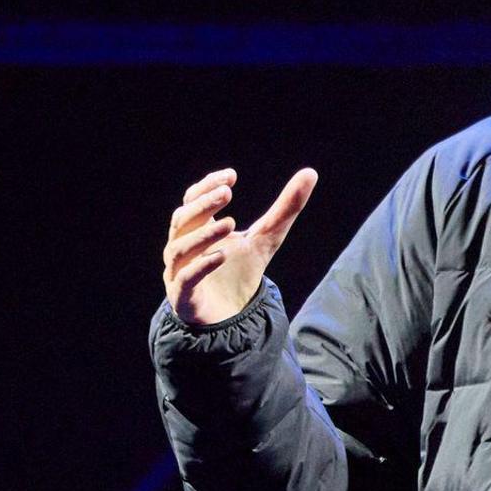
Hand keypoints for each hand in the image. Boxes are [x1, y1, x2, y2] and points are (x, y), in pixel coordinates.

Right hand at [163, 165, 318, 327]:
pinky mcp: (184, 296)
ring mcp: (179, 271)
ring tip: (230, 223)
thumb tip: (311, 173)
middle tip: (227, 193)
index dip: (207, 186)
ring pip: (181, 247)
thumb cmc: (241, 271)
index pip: (192, 199)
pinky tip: (222, 256)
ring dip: (204, 234)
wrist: (233, 318)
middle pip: (182, 218)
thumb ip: (285, 208)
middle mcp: (183, 246)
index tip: (231, 177)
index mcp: (197, 228)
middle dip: (203, 204)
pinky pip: (186, 278)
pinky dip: (201, 266)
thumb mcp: (268, 237)